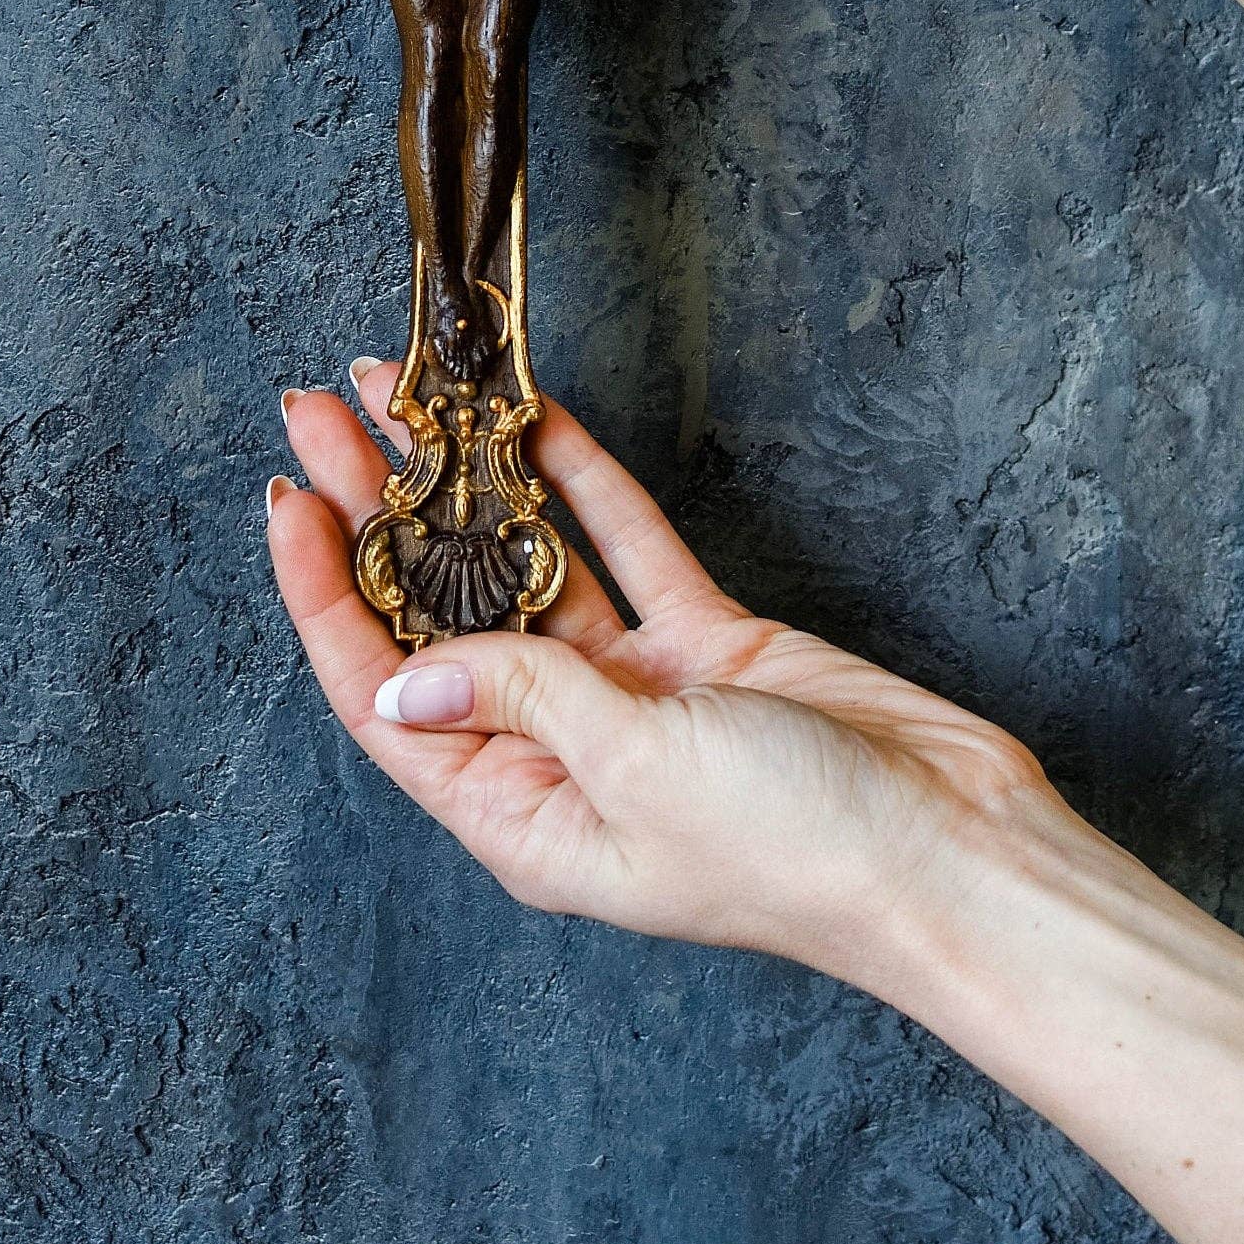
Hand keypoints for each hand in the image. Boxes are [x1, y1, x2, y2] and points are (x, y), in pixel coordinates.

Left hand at [267, 366, 1063, 991]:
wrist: (954, 856)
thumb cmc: (799, 854)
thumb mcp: (638, 773)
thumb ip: (528, 700)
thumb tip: (408, 670)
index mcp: (523, 818)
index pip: (385, 693)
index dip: (325, 593)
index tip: (289, 494)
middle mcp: (563, 753)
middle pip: (442, 611)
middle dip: (377, 506)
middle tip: (320, 404)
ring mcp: (637, 695)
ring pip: (527, 565)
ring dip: (467, 479)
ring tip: (402, 388)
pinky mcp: (709, 648)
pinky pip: (626, 548)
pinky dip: (583, 480)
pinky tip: (536, 417)